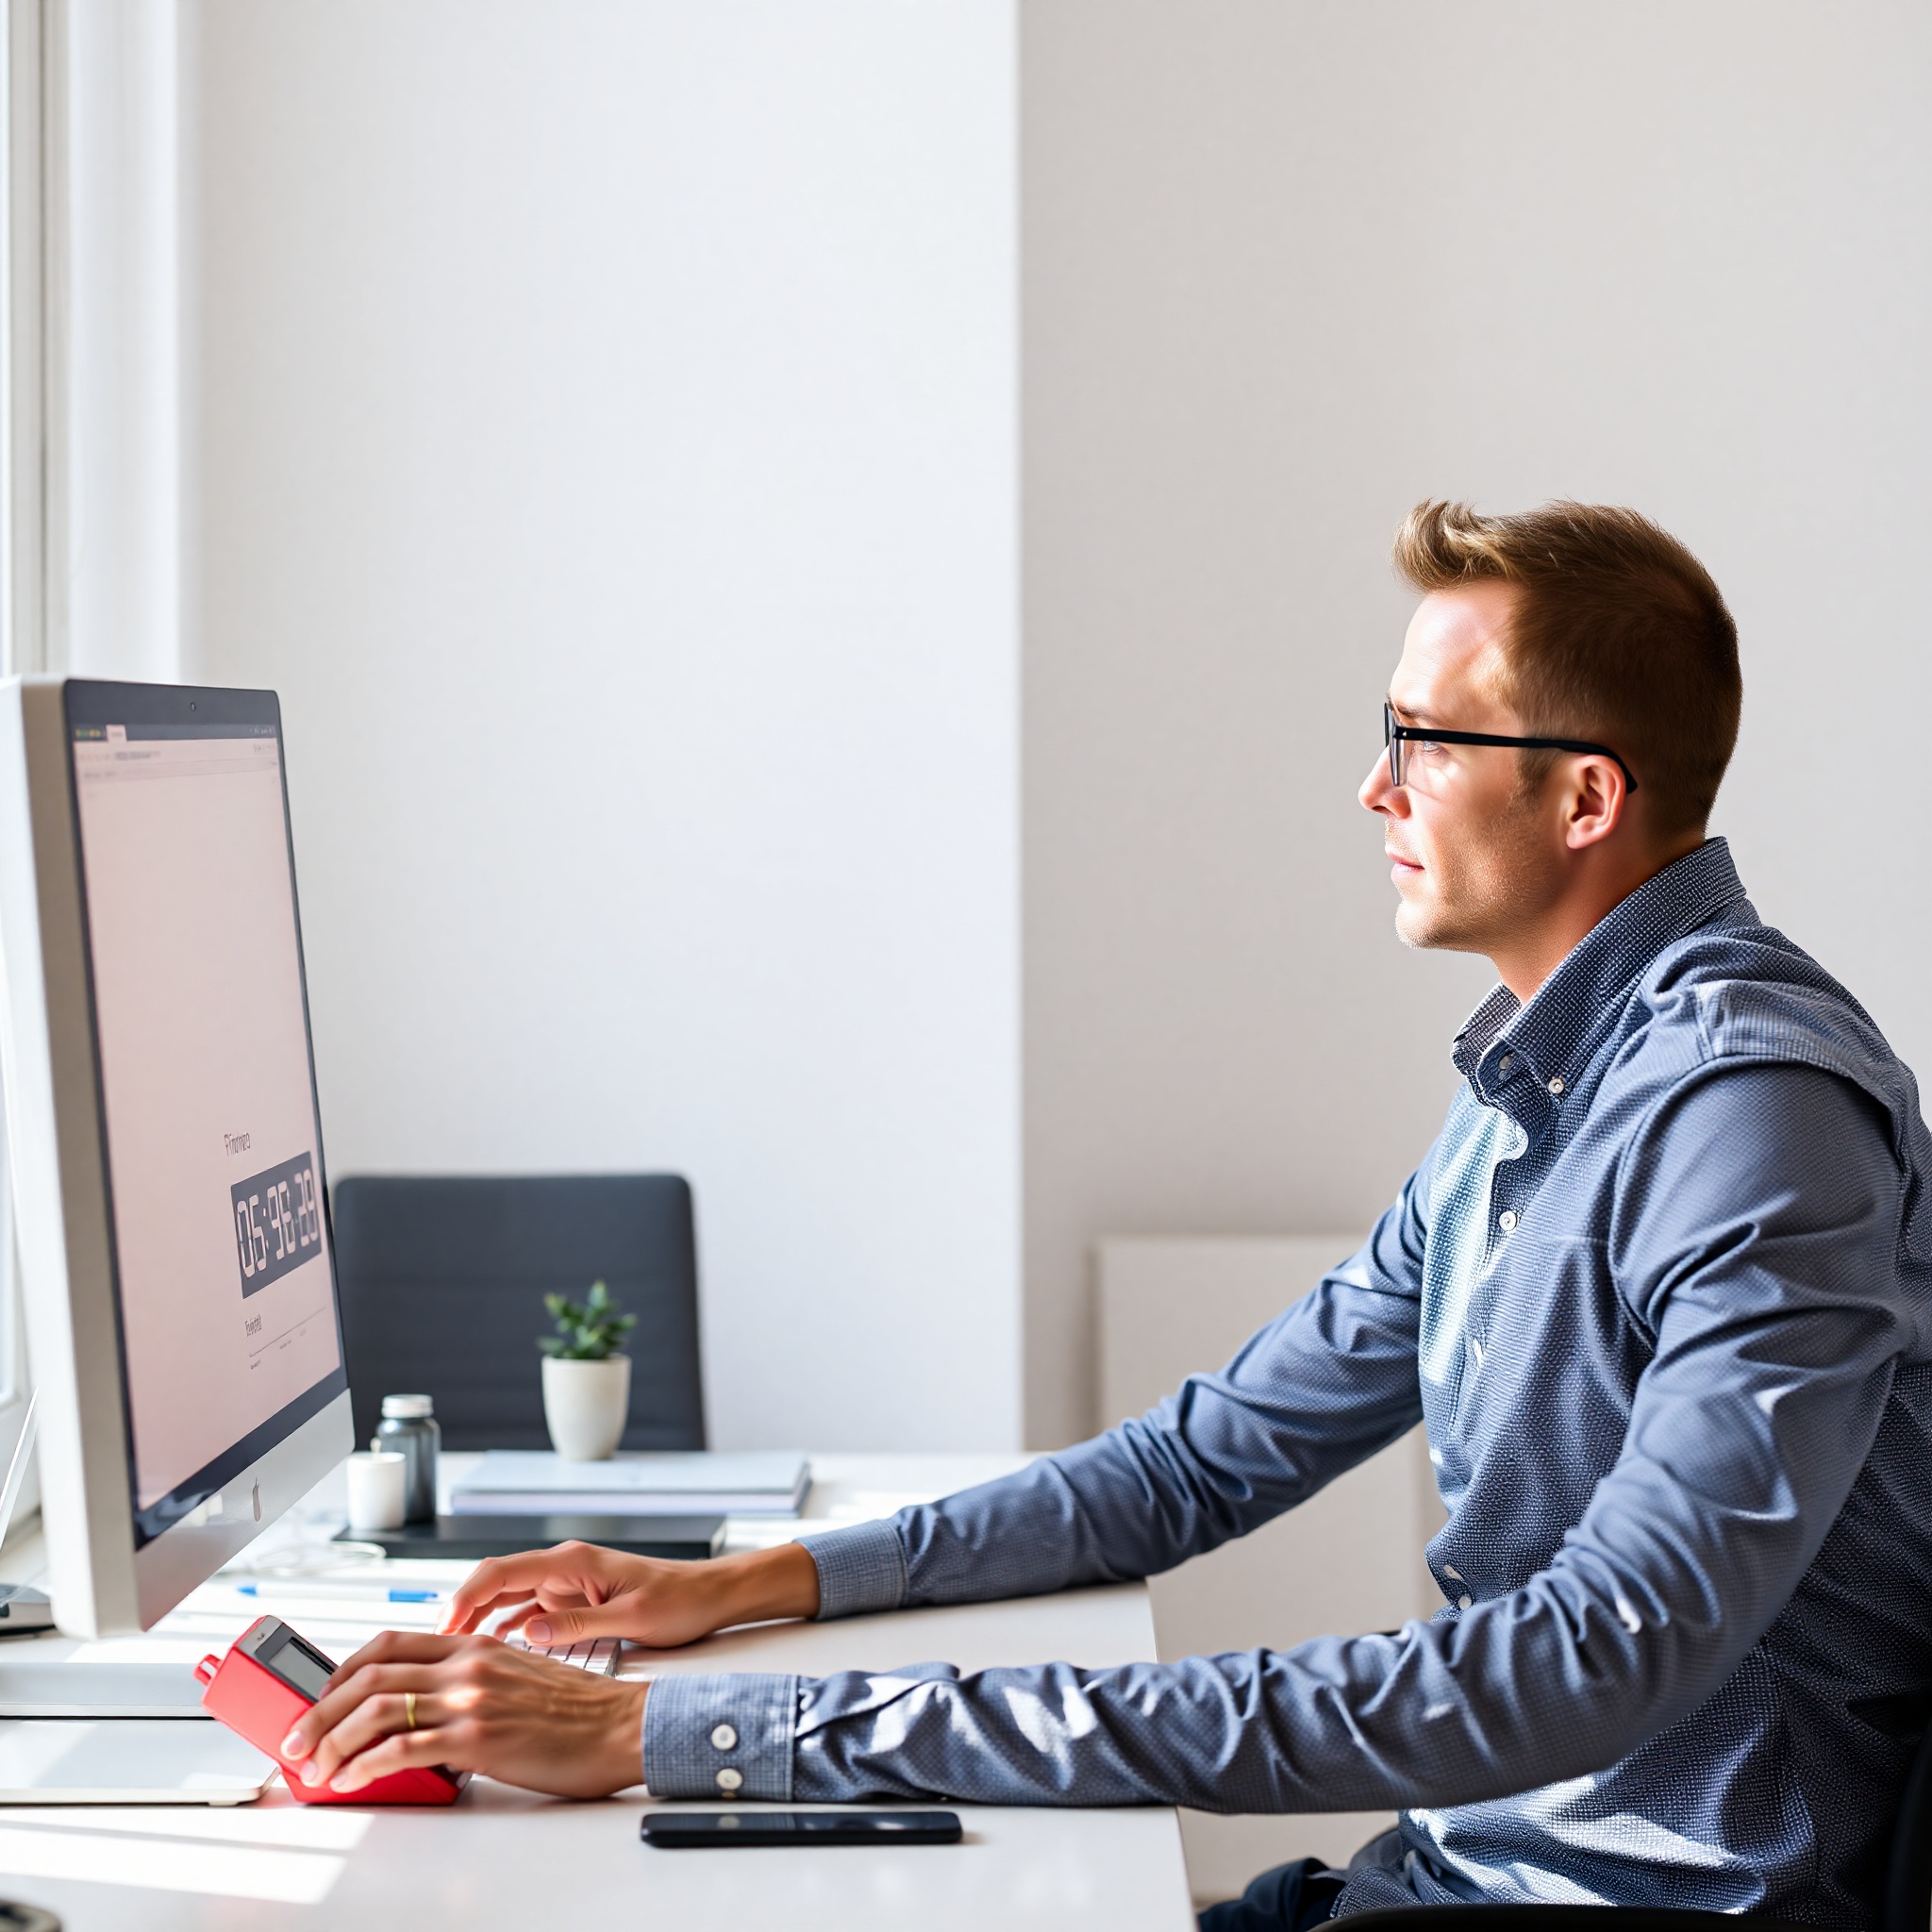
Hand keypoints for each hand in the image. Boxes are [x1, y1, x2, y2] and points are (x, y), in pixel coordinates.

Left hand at [279, 1630, 647, 1797]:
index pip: (390, 1644)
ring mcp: (470, 1699)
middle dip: (318, 1711)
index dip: (343, 1672)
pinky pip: (402, 1750)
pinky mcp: (476, 1738)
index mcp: (476, 1644)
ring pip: (376, 1710)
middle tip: (295, 1739)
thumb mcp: (519, 1675)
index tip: (321, 1700)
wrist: (622, 1726)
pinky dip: (364, 1767)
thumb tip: (428, 1715)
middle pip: (370, 1674)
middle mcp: (467, 1663)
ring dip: (331, 1741)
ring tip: (313, 1767)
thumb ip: (472, 1682)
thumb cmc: (578, 1709)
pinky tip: (351, 1781)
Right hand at [441, 1538, 819, 1648]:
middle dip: (461, 1611)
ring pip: (507, 1598)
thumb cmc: (679, 1602)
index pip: (503, 1571)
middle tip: (432, 1650)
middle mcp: (564, 1568)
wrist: (709, 1596)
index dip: (466, 1596)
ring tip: (448, 1657)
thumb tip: (526, 1632)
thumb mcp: (631, 1620)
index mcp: (574, 1562)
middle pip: (496, 1582)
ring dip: (477, 1621)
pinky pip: (526, 1611)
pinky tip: (487, 1653)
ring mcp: (567, 1584)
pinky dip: (503, 1629)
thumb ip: (577, 1624)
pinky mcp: (573, 1601)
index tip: (442, 1626)